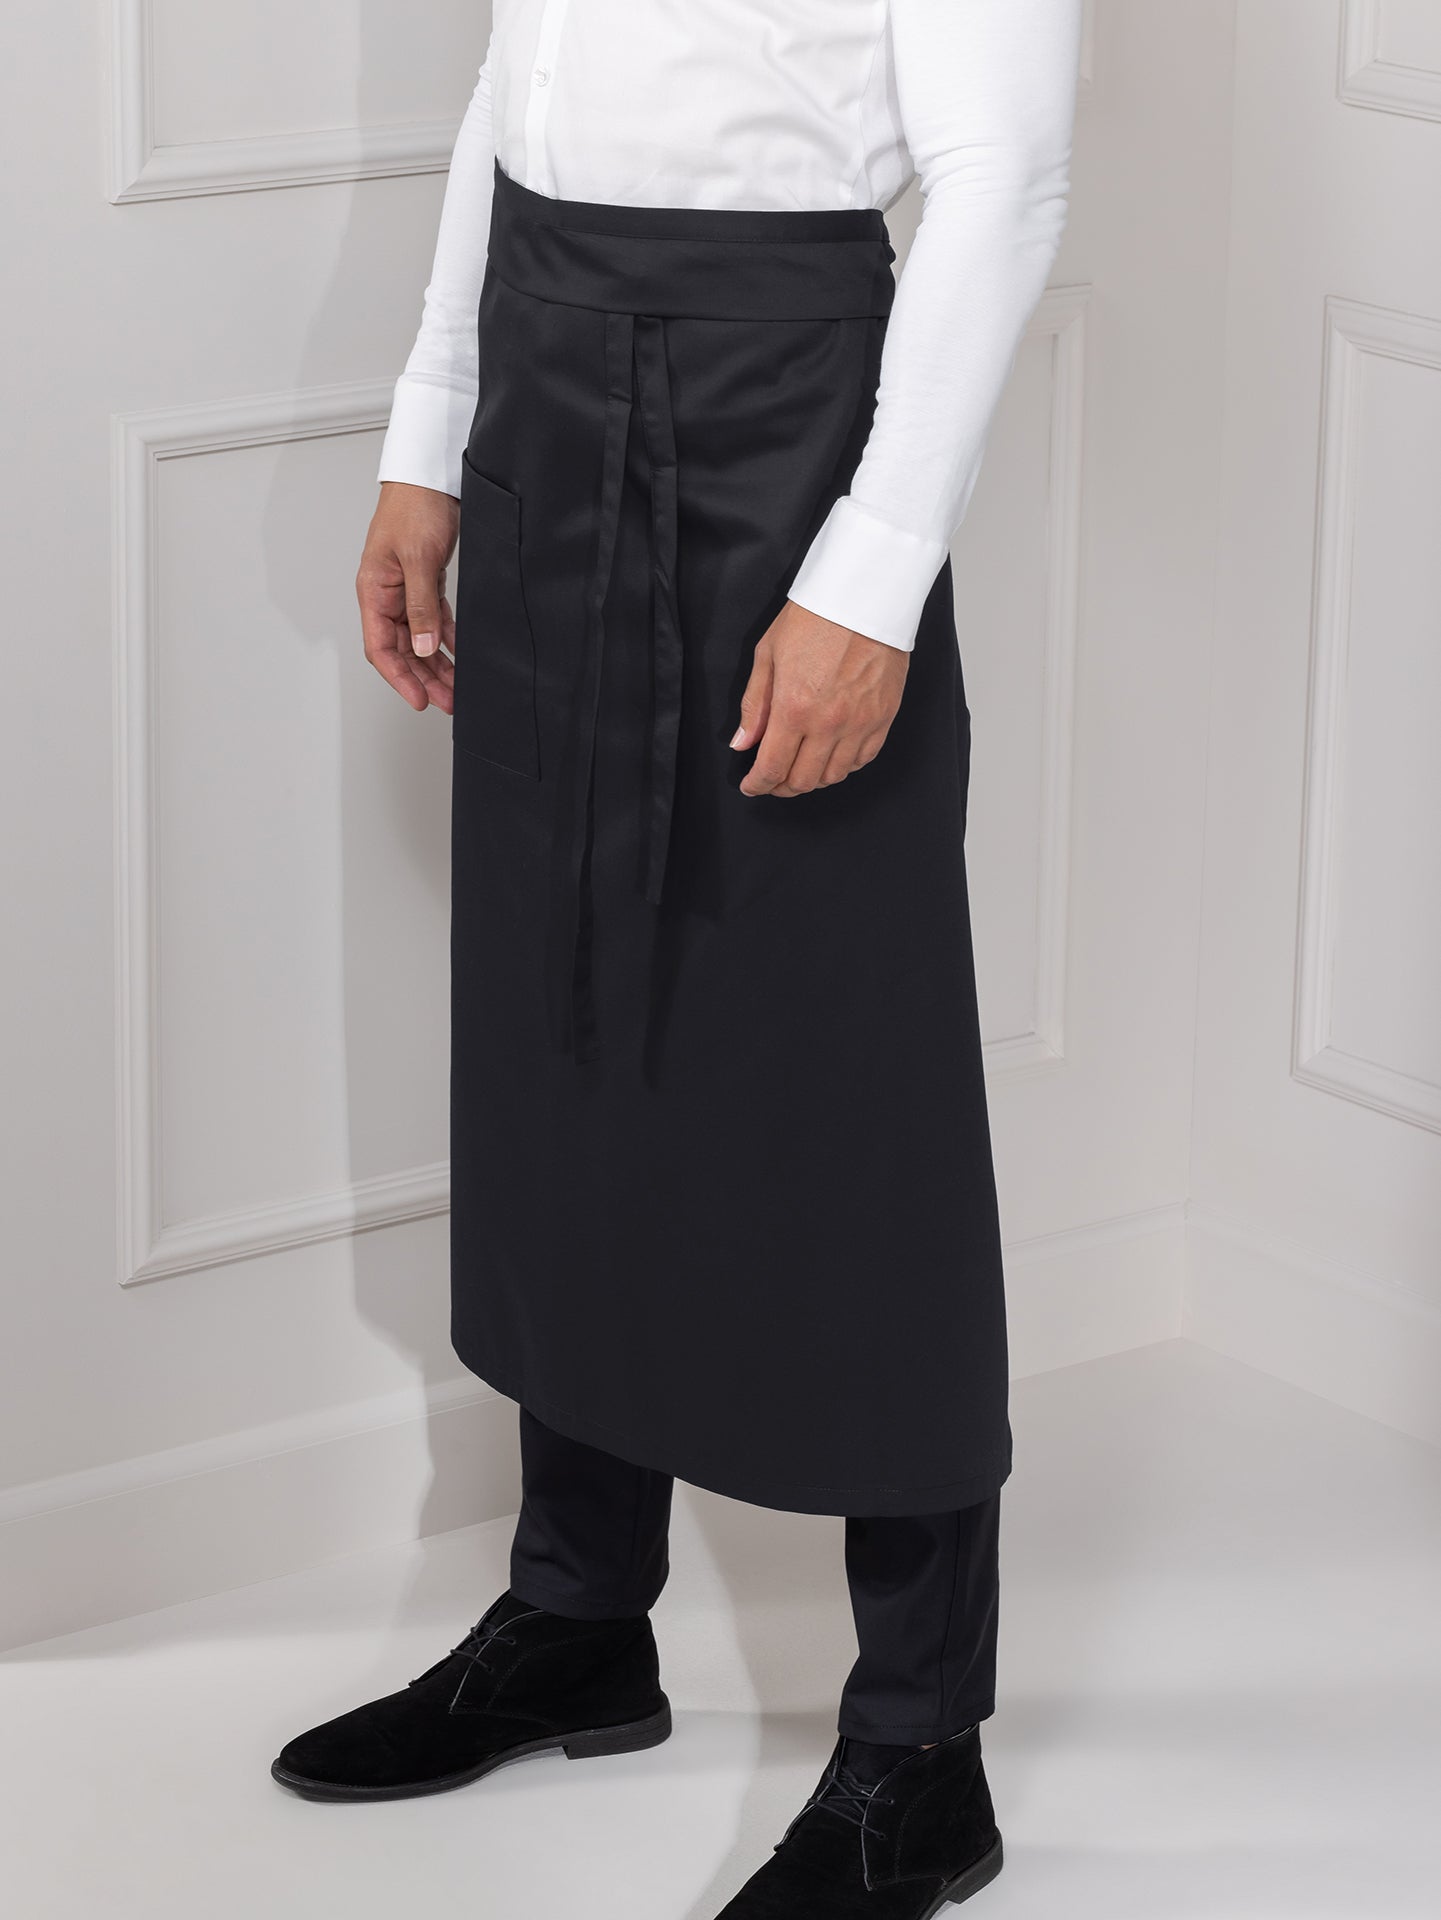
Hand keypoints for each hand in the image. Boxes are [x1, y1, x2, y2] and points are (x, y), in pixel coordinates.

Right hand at [356, 481, 460, 713]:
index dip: (399, 677)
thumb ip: (421, 606)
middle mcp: (387, 595)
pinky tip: (461, 657)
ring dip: (437, 664)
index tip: (419, 699)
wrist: (431, 475)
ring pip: (420, 639)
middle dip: (423, 678)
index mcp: (374, 591)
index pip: (381, 647)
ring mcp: (406, 589)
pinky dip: (447, 639)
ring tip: (457, 689)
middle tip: (447, 703)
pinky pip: (434, 620)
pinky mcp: (426, 581)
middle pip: (403, 650)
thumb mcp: (418, 559)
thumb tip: (424, 648)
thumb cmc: (415, 507)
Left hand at [732, 601, 908, 796]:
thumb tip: (743, 742)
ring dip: (812, 779)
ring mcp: (859, 723)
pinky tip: (830, 755)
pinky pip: (862, 759)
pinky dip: (843, 766)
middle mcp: (828, 723)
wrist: (864, 596)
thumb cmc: (815, 617)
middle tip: (772, 779)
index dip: (758, 784)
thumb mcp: (768, 654)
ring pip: (834, 776)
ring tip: (800, 768)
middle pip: (802, 780)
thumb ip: (755, 705)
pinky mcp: (883, 718)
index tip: (752, 785)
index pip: (772, 767)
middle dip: (781, 786)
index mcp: (794, 708)